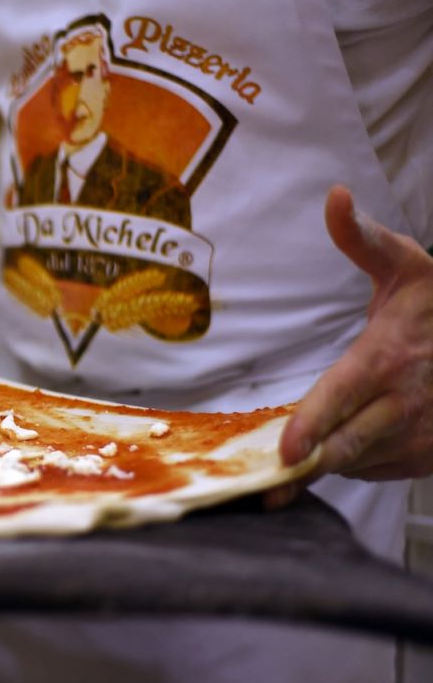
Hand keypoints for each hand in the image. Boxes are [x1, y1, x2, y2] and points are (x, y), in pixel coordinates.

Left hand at [280, 185, 432, 480]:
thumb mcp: (406, 265)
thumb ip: (362, 238)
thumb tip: (334, 196)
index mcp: (388, 358)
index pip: (341, 398)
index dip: (312, 428)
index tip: (285, 453)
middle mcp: (403, 404)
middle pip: (343, 447)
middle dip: (304, 468)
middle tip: (265, 485)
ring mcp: (418, 438)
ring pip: (354, 464)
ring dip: (322, 463)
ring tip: (289, 462)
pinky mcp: (425, 460)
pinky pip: (372, 471)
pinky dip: (349, 464)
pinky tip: (334, 448)